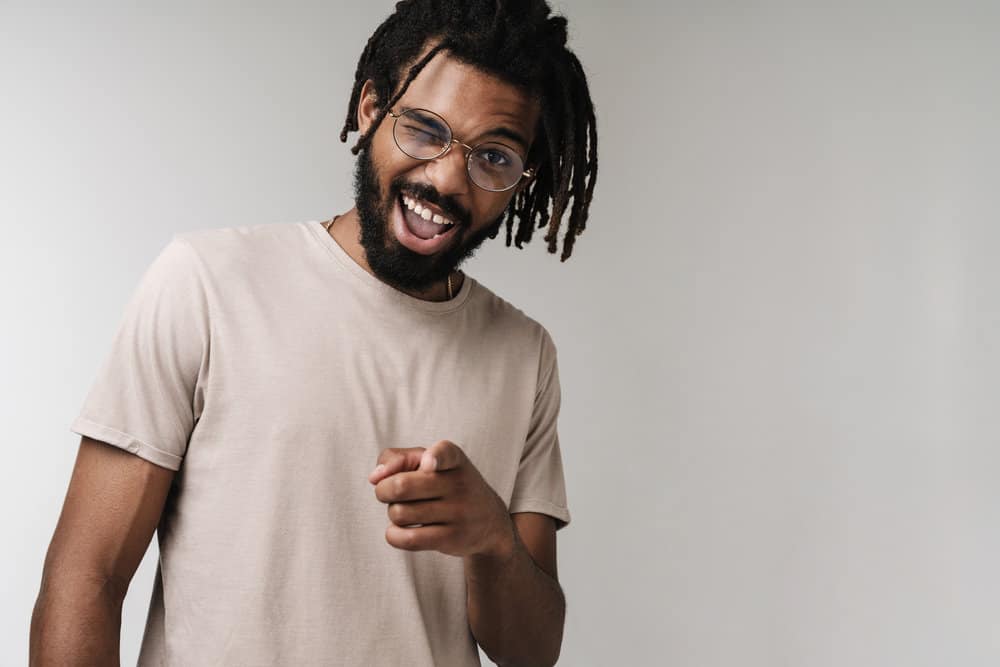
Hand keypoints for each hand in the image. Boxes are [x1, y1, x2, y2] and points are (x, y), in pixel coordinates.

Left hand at [369, 440, 514, 558]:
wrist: (488, 522)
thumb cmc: (447, 485)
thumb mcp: (430, 461)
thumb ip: (398, 458)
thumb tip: (375, 478)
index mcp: (454, 458)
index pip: (444, 453)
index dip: (433, 457)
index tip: (428, 464)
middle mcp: (459, 483)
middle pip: (400, 486)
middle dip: (384, 491)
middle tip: (391, 493)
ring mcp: (458, 512)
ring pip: (399, 513)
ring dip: (393, 513)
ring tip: (407, 511)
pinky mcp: (451, 538)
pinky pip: (407, 539)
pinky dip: (393, 535)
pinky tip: (401, 531)